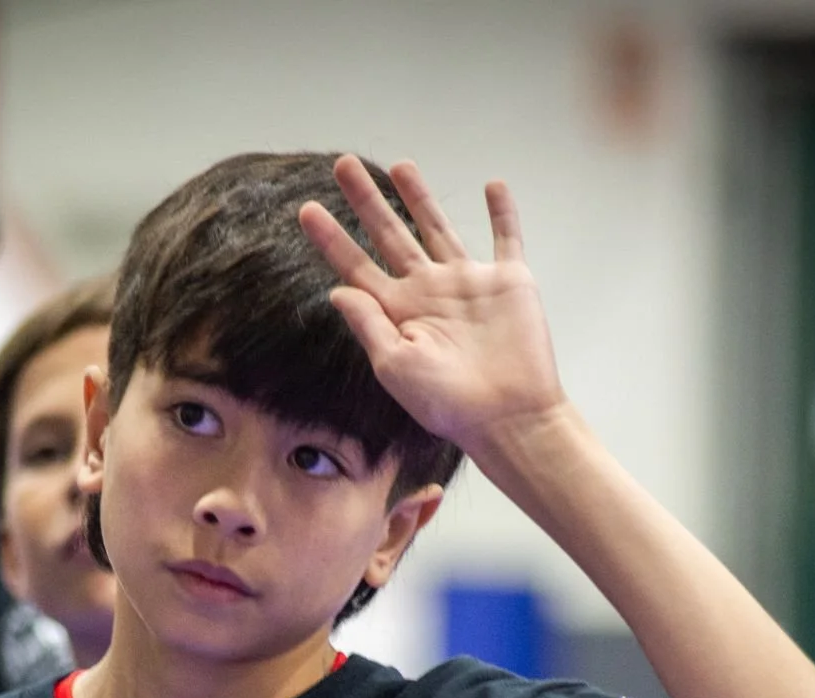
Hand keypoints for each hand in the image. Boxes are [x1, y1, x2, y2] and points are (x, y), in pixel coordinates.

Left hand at [299, 155, 567, 463]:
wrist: (506, 417)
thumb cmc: (447, 403)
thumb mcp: (395, 365)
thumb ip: (367, 325)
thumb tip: (336, 289)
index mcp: (398, 312)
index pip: (356, 266)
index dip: (331, 238)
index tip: (306, 209)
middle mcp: (429, 292)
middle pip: (390, 235)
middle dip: (366, 200)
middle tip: (343, 164)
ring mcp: (468, 283)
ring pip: (438, 228)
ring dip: (420, 197)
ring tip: (400, 165)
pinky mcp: (509, 282)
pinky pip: (506, 238)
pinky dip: (503, 212)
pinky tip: (493, 185)